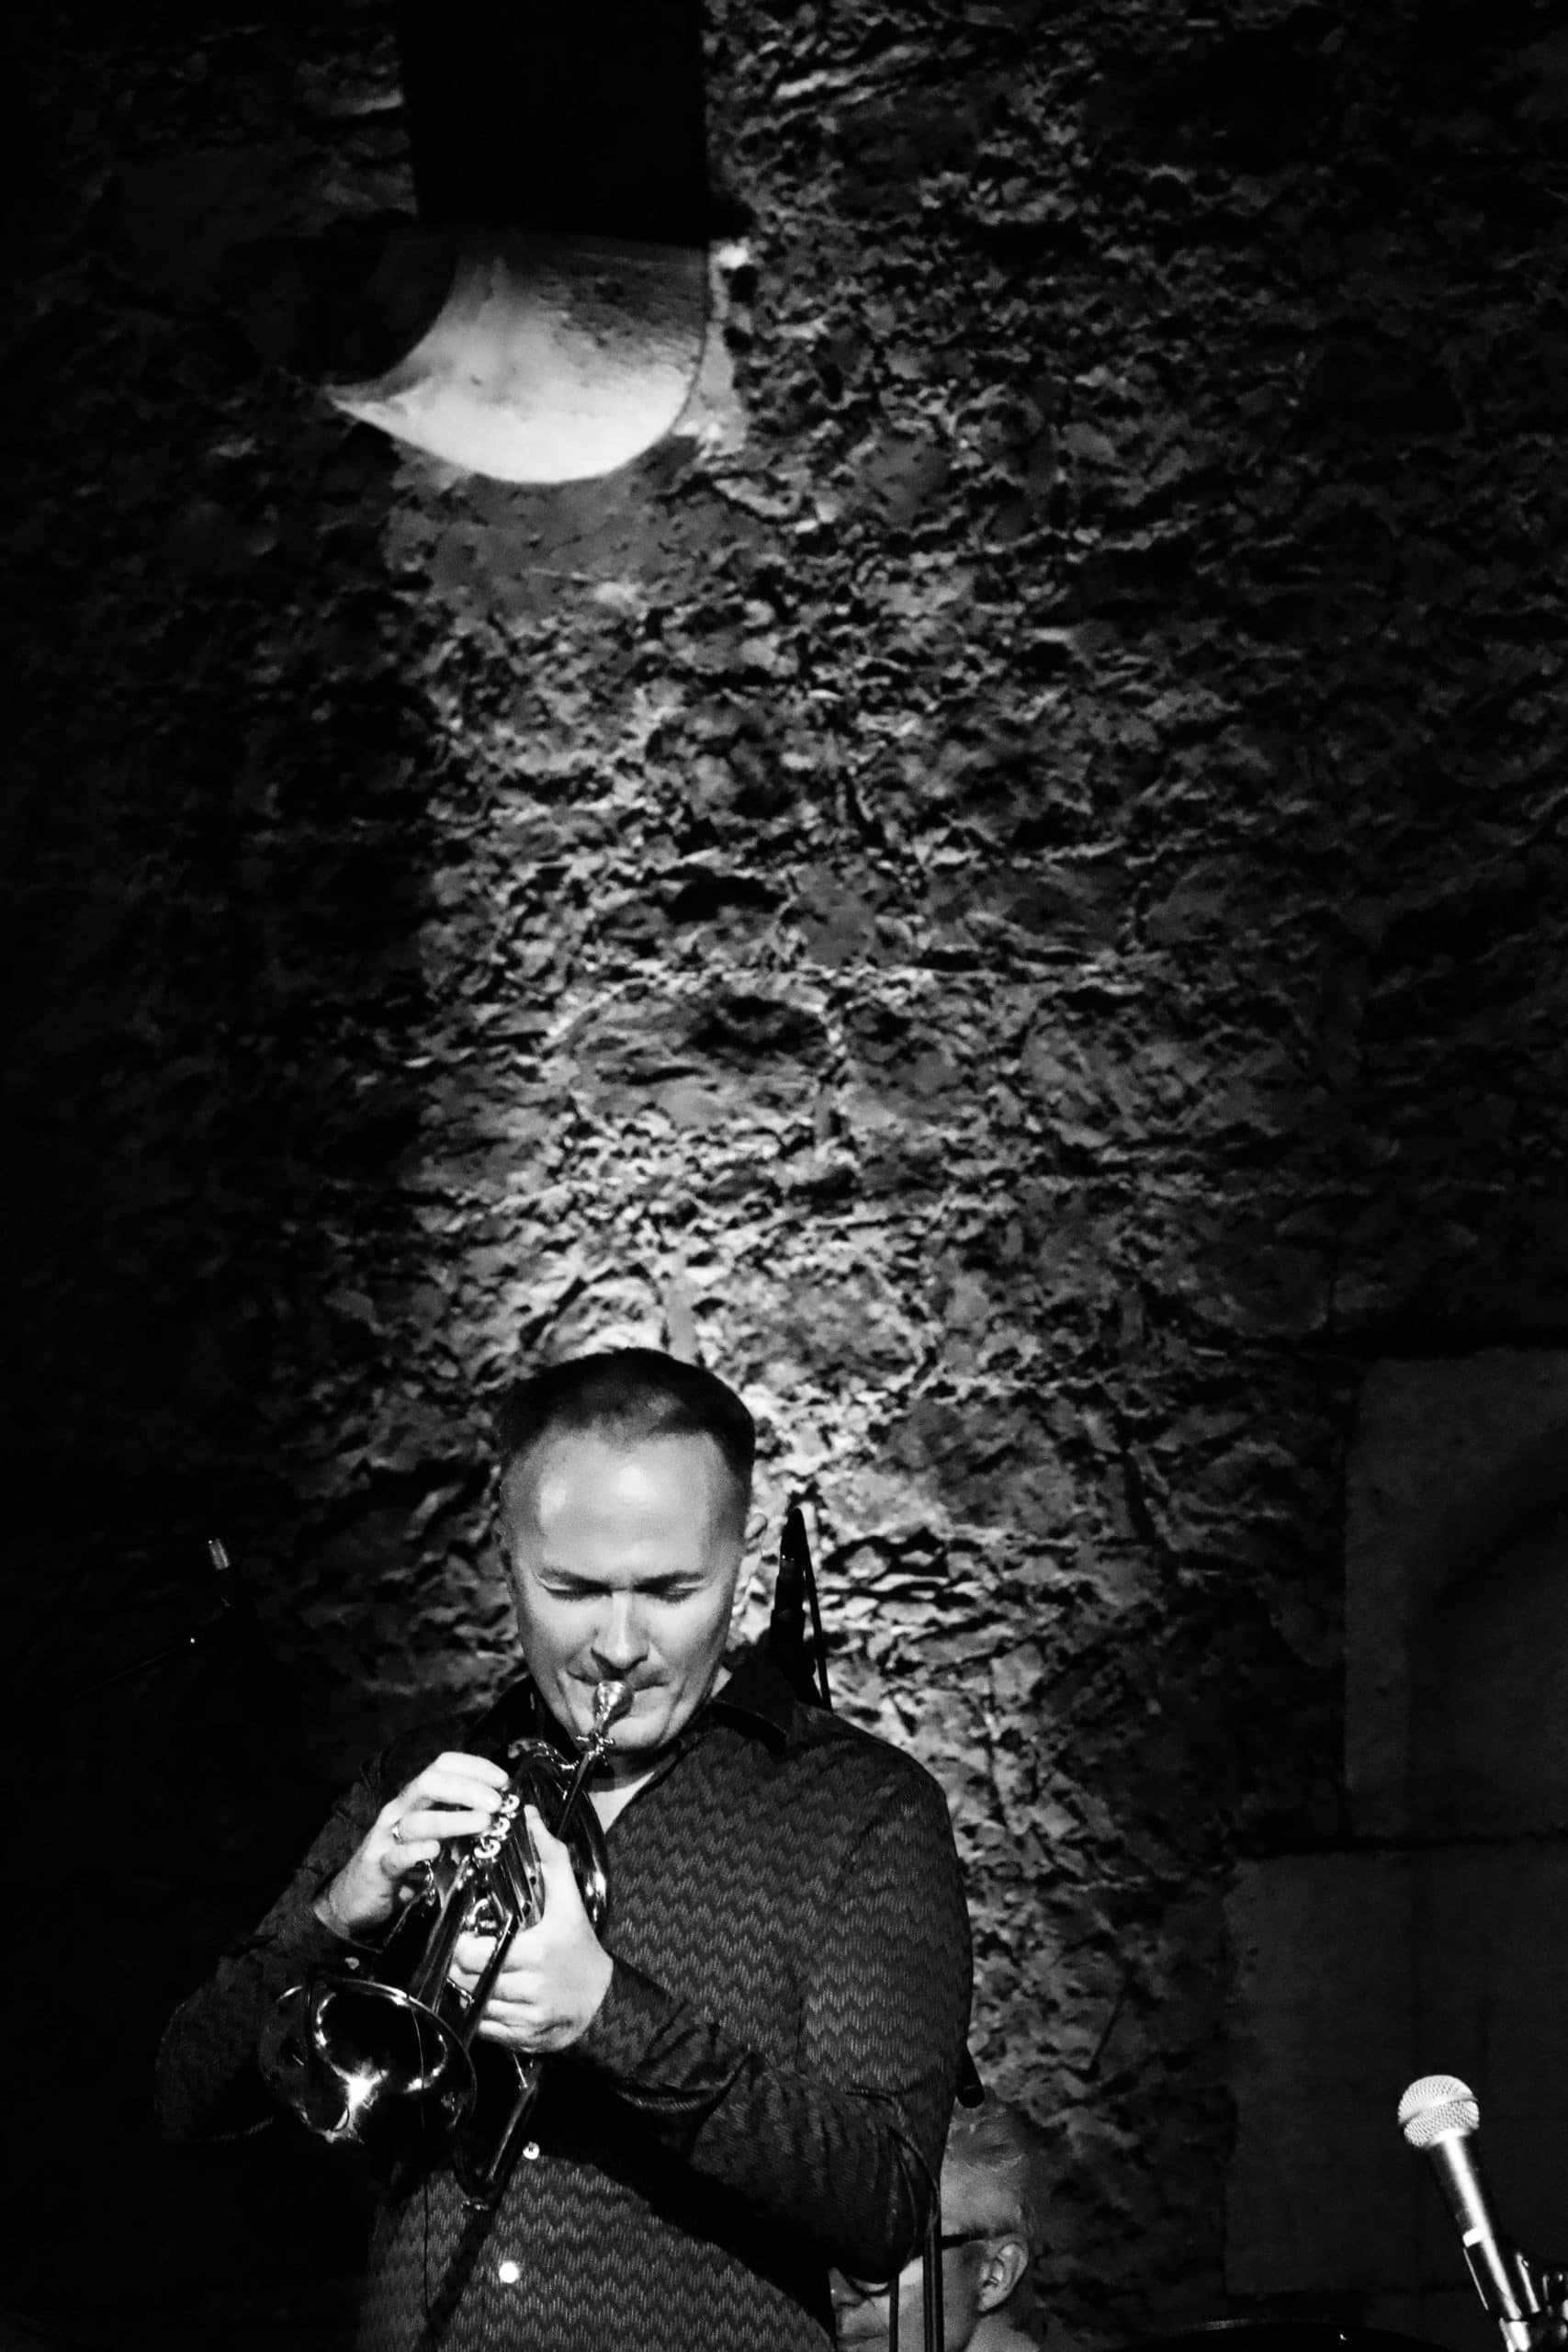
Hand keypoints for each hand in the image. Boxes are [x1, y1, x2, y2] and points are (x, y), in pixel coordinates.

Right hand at [315, 1751, 510, 1939]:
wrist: (355, 1898)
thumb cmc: (403, 1863)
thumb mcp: (434, 1835)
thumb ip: (459, 1820)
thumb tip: (502, 1812)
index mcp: (416, 1799)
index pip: (443, 1765)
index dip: (474, 1766)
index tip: (503, 1780)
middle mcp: (400, 1811)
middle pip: (430, 1783)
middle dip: (466, 1788)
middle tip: (495, 1804)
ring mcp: (386, 1838)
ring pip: (416, 1820)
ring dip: (452, 1819)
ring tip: (482, 1823)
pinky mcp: (378, 1869)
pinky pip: (396, 1856)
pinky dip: (416, 1851)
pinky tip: (434, 1850)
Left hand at [449, 1806, 613, 2053]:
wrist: (602, 1999)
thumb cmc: (578, 1942)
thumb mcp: (568, 1897)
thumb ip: (549, 1855)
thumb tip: (529, 1817)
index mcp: (536, 1953)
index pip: (474, 1955)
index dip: (460, 1944)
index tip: (461, 1931)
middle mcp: (529, 1989)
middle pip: (467, 1981)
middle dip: (458, 1966)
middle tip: (459, 1950)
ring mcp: (524, 2018)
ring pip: (471, 2007)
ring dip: (465, 1990)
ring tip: (468, 1972)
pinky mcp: (520, 2038)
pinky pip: (482, 2028)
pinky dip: (476, 2014)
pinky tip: (483, 1995)